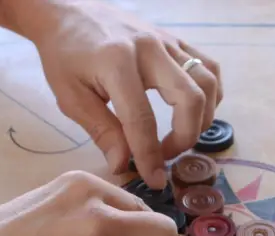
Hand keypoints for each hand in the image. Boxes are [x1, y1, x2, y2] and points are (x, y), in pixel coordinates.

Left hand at [14, 0, 222, 187]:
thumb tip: (123, 166)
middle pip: (190, 98)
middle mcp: (150, 48)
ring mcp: (168, 41)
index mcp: (117, 62)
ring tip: (182, 135)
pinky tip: (195, 111)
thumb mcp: (71, 97)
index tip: (153, 179)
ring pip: (207, 82)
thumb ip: (101, 131)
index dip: (150, 156)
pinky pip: (209, 67)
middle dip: (185, 137)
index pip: (142, 119)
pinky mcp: (177, 39)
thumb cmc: (65, 56)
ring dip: (203, 117)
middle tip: (166, 155)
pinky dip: (210, 94)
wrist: (68, 12)